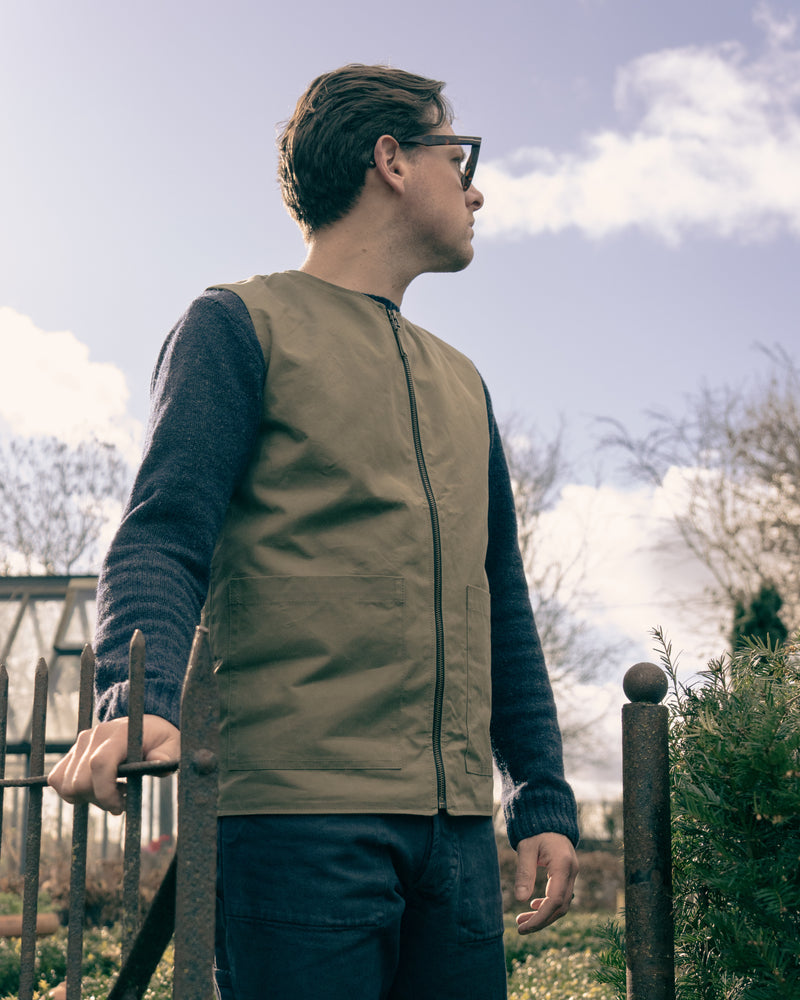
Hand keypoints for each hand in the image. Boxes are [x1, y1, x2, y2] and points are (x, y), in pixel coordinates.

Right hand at [47, 715, 179, 814]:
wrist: (145, 724)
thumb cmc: (160, 739)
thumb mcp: (172, 747)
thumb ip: (165, 757)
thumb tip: (158, 765)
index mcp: (120, 734)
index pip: (99, 765)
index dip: (105, 793)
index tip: (120, 807)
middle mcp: (95, 736)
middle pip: (79, 781)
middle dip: (99, 799)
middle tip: (121, 800)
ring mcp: (81, 743)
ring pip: (66, 784)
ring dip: (87, 797)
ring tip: (112, 791)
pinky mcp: (73, 751)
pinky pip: (58, 779)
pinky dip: (74, 791)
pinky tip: (98, 787)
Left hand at [514, 832, 578, 933]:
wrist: (548, 818)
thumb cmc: (535, 830)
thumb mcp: (526, 848)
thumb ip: (524, 872)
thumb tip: (520, 899)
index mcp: (563, 865)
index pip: (555, 901)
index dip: (540, 918)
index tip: (523, 928)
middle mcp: (571, 871)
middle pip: (561, 906)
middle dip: (541, 920)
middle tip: (520, 928)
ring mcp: (572, 873)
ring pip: (562, 903)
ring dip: (544, 914)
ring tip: (522, 920)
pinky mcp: (567, 874)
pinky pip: (561, 896)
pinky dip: (548, 905)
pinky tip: (533, 905)